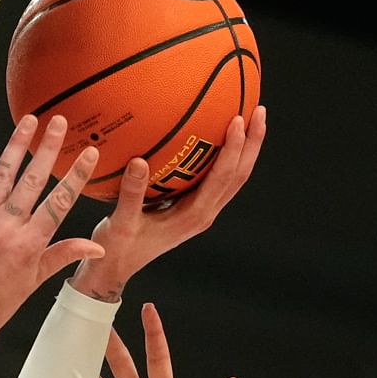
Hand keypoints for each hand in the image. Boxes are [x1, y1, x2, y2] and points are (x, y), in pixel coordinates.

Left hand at [0, 116, 104, 369]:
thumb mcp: (35, 280)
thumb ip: (64, 256)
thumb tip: (98, 247)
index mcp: (30, 244)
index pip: (59, 202)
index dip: (76, 175)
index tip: (88, 153)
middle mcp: (6, 228)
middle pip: (32, 180)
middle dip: (47, 148)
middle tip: (59, 122)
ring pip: (1, 175)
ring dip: (16, 146)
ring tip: (29, 121)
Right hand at [72, 107, 267, 303]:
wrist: (117, 268)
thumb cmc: (118, 249)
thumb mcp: (121, 223)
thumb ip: (132, 194)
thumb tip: (139, 161)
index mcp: (193, 216)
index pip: (223, 178)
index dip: (234, 149)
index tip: (238, 119)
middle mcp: (204, 213)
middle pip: (239, 175)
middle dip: (252, 143)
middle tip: (259, 109)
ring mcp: (202, 211)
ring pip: (233, 177)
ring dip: (245, 149)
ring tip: (252, 117)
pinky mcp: (194, 208)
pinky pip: (217, 178)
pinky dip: (225, 156)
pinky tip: (218, 135)